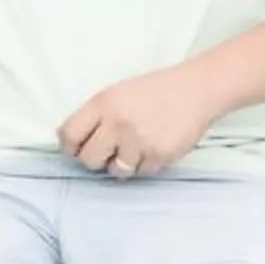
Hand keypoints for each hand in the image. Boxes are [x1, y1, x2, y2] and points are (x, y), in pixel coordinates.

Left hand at [59, 65, 215, 180]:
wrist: (195, 90)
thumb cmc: (155, 91)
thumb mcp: (117, 93)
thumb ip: (96, 116)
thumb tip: (75, 144)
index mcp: (103, 103)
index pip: (69, 134)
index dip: (70, 146)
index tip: (76, 149)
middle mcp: (118, 123)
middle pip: (89, 159)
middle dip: (96, 159)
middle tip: (108, 151)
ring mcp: (139, 141)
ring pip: (116, 170)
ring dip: (122, 164)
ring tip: (134, 147)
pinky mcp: (159, 155)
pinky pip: (141, 173)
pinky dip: (145, 164)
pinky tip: (152, 146)